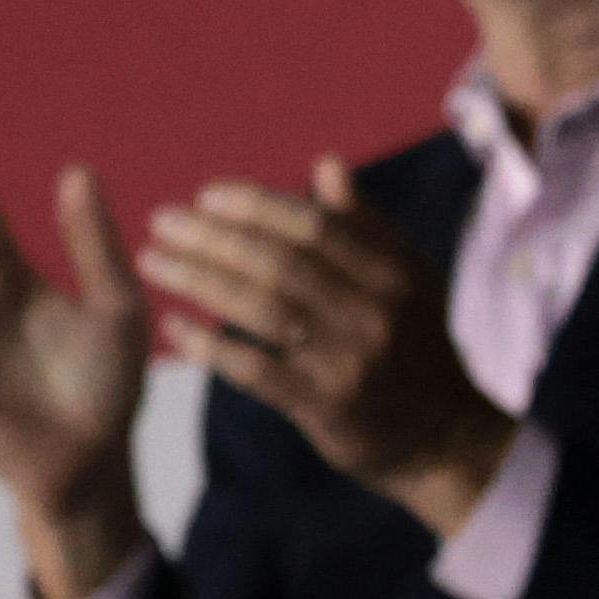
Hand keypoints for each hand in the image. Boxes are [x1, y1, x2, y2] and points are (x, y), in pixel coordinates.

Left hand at [132, 164, 513, 547]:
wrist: (445, 436)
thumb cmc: (413, 343)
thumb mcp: (406, 279)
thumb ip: (363, 225)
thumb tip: (326, 163)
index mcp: (391, 273)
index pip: (314, 226)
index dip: (256, 206)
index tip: (207, 195)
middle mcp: (372, 313)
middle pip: (279, 264)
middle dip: (213, 237)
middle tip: (161, 221)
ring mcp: (349, 363)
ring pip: (262, 311)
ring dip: (199, 282)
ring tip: (152, 262)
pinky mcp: (327, 409)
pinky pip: (257, 371)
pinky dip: (210, 347)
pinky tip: (172, 328)